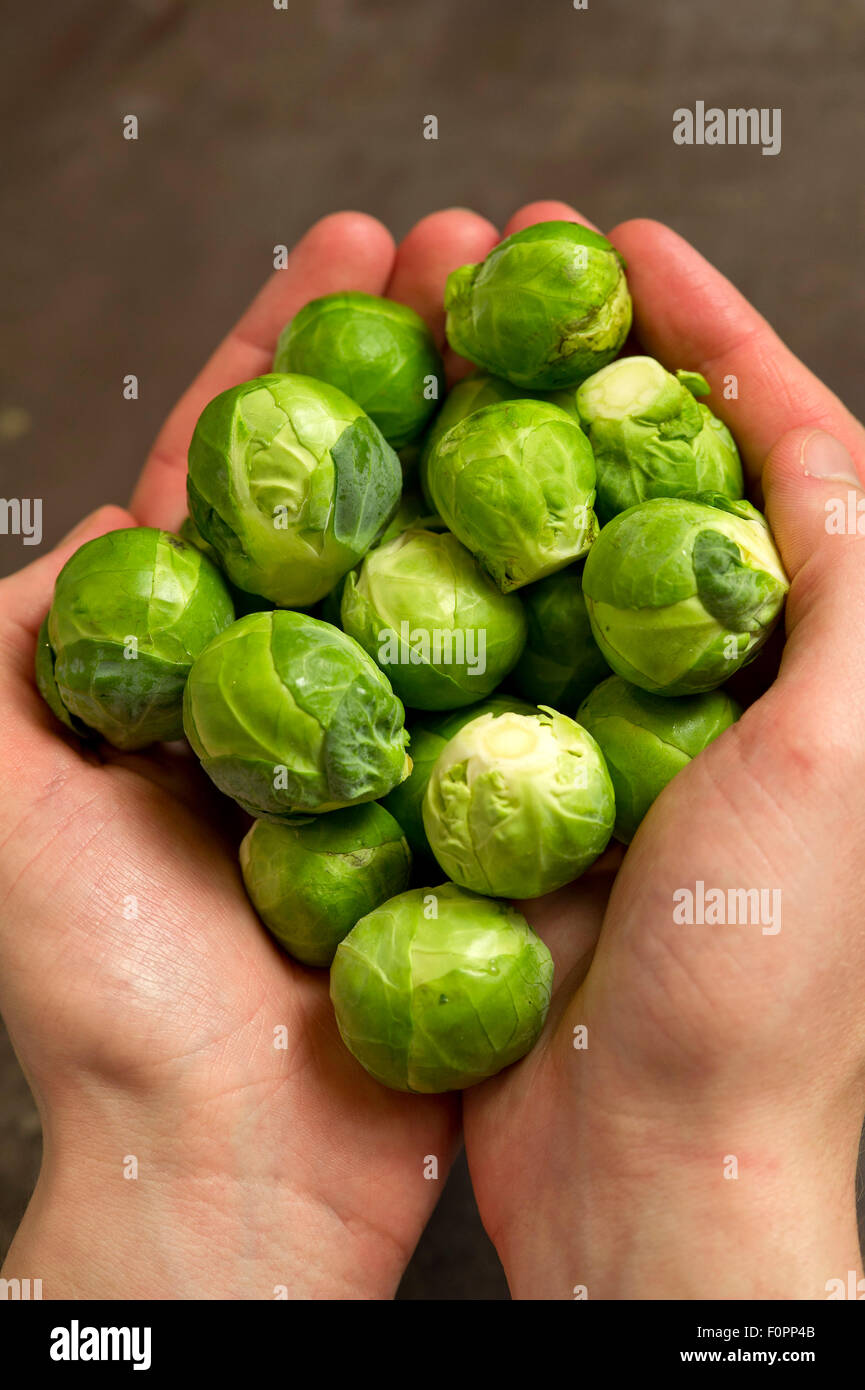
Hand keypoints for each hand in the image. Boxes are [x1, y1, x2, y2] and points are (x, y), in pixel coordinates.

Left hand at [0, 209, 500, 1299]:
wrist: (227, 1167)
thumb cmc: (98, 998)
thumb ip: (7, 653)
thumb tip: (76, 536)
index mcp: (191, 667)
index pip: (240, 473)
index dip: (290, 354)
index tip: (347, 250)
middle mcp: (300, 686)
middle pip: (363, 491)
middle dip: (417, 365)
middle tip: (476, 256)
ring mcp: (399, 739)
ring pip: (452, 563)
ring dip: (499, 444)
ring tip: (554, 330)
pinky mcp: (478, 806)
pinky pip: (528, 679)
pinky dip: (566, 590)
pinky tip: (610, 499)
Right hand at [463, 201, 864, 1298]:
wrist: (647, 1169)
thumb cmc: (765, 986)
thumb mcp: (847, 761)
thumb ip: (849, 589)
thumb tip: (816, 436)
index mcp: (812, 666)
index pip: (768, 458)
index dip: (706, 338)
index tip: (629, 250)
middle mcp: (709, 690)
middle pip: (640, 485)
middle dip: (575, 372)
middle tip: (497, 280)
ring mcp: (603, 738)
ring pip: (542, 558)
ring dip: (488, 459)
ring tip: (424, 364)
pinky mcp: (515, 795)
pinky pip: (464, 661)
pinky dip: (424, 587)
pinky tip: (372, 523)